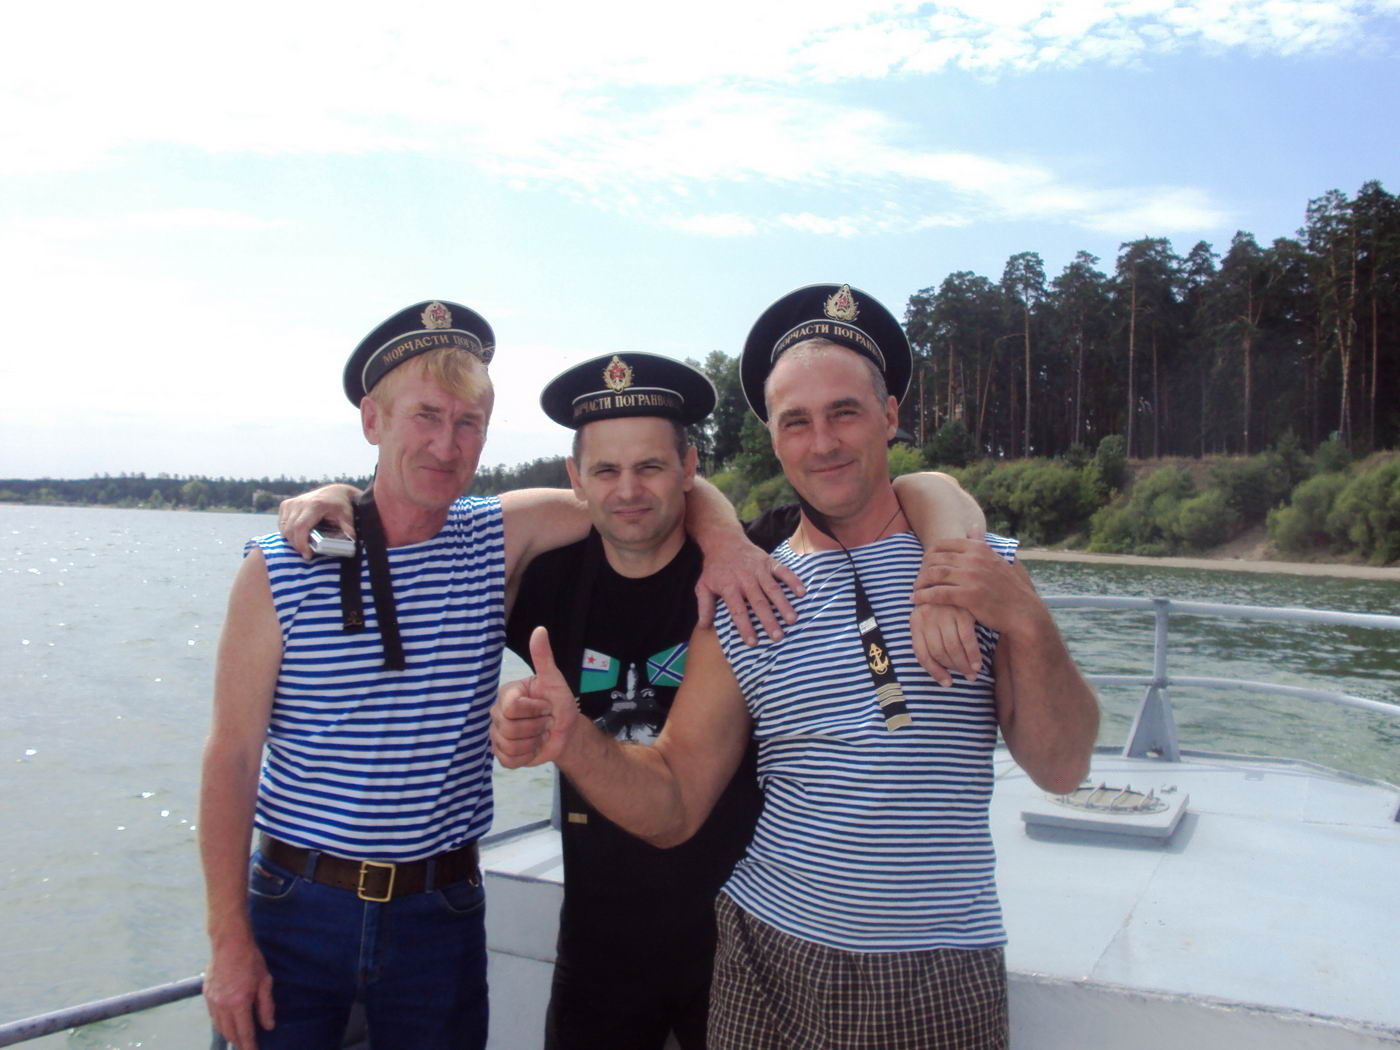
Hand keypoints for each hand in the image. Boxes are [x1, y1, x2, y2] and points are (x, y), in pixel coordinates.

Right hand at [204, 933, 274, 1049]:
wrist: (229, 944)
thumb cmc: (250, 961)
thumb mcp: (264, 982)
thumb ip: (266, 1006)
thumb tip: (268, 1025)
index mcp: (239, 1003)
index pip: (244, 1032)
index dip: (249, 1046)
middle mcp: (222, 1006)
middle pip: (230, 1032)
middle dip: (239, 1043)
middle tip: (247, 1048)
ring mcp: (212, 1001)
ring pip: (219, 1026)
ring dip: (229, 1035)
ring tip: (238, 1039)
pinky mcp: (206, 995)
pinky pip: (213, 1016)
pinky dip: (221, 1024)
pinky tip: (227, 1024)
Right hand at [277, 484, 358, 558]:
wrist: (334, 492)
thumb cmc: (341, 505)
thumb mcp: (347, 516)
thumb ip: (348, 529)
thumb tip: (351, 541)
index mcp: (314, 505)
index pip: (300, 527)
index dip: (301, 543)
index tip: (307, 554)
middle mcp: (299, 503)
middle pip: (290, 530)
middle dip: (297, 545)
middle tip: (307, 553)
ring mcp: (291, 503)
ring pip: (284, 528)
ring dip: (292, 540)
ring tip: (305, 544)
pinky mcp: (286, 505)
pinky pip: (282, 524)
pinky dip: (288, 532)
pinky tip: (299, 536)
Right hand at [491, 626, 580, 767]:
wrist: (566, 731)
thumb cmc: (559, 703)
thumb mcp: (555, 681)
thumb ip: (544, 657)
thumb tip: (539, 630)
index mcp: (506, 694)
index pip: (513, 707)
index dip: (535, 709)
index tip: (545, 705)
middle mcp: (497, 713)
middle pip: (510, 727)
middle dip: (537, 726)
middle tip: (545, 721)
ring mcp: (497, 735)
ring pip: (510, 745)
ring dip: (534, 741)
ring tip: (540, 733)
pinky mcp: (502, 754)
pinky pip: (509, 760)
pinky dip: (527, 756)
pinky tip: (533, 747)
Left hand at [695, 538, 803, 645]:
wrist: (724, 541)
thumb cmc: (715, 568)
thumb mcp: (703, 585)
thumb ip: (704, 607)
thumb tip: (703, 627)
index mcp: (729, 587)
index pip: (738, 611)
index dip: (745, 627)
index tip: (753, 643)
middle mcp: (745, 580)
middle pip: (758, 603)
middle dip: (769, 620)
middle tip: (778, 637)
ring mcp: (759, 570)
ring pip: (773, 589)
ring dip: (783, 605)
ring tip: (792, 620)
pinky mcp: (769, 562)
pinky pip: (783, 571)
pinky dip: (793, 581)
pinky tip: (802, 593)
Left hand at [909, 603, 981, 686]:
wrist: (964, 577)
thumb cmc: (947, 603)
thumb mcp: (933, 615)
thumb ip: (930, 635)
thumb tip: (936, 666)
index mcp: (915, 619)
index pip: (921, 653)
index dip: (934, 671)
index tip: (946, 682)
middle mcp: (926, 615)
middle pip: (938, 653)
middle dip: (952, 669)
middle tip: (965, 677)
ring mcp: (944, 612)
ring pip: (952, 648)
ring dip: (963, 665)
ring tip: (972, 673)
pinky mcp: (962, 610)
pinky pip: (966, 640)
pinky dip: (972, 655)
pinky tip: (978, 663)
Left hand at [912, 538, 1048, 636]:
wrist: (1022, 611)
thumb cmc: (1007, 587)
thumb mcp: (995, 560)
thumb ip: (981, 544)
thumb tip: (973, 526)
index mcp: (978, 548)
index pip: (943, 544)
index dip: (928, 554)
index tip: (924, 564)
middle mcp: (974, 559)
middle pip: (935, 559)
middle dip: (922, 569)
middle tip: (916, 579)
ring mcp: (971, 577)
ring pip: (934, 575)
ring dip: (919, 582)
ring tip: (914, 589)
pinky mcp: (968, 595)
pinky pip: (937, 593)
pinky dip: (923, 596)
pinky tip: (916, 600)